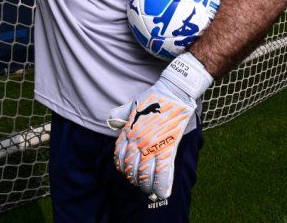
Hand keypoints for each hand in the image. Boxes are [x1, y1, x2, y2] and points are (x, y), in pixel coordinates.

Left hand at [107, 52, 212, 200]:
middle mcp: (138, 141)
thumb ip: (121, 115)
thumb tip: (112, 121)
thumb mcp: (132, 105)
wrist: (173, 92)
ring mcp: (152, 145)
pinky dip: (162, 186)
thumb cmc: (154, 98)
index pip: (120, 157)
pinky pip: (162, 172)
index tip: (128, 174)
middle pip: (131, 169)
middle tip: (140, 186)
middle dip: (135, 181)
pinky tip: (162, 194)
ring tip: (150, 192)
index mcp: (129, 132)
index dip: (123, 169)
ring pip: (145, 174)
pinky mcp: (167, 147)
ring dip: (147, 187)